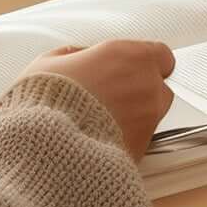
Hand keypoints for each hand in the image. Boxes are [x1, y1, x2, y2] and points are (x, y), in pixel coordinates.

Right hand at [21, 40, 175, 156]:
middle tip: (112, 99)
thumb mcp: (49, 63)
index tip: (130, 70)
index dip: (145, 63)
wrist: (47, 152)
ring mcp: (148, 119)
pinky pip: (142, 141)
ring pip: (153, 116)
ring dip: (136, 118)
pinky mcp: (142, 150)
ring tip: (103, 125)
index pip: (161, 54)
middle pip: (159, 87)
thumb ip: (75, 55)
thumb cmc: (46, 104)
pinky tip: (102, 142)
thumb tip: (81, 57)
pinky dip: (128, 141)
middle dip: (141, 92)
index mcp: (126, 56)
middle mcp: (145, 85)